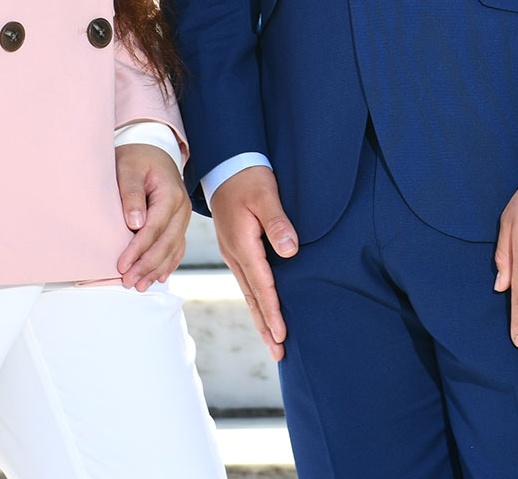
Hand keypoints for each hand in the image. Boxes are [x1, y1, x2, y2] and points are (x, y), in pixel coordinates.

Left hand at [115, 141, 193, 289]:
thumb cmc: (137, 158)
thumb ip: (131, 194)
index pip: (154, 228)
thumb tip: (135, 224)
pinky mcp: (180, 221)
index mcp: (170, 194)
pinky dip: (169, 263)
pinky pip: (178, 246)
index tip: (121, 265)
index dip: (138, 250)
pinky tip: (160, 277)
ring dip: (157, 269)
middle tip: (128, 281)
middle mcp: (182, 208)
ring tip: (140, 285)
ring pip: (173, 249)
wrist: (153, 148)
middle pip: (166, 243)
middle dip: (147, 266)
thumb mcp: (129, 169)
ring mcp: (184, 216)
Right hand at [207, 164, 297, 360]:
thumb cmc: (249, 177)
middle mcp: (234, 253)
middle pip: (252, 297)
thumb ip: (278, 223)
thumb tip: (291, 250)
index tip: (282, 335)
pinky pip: (246, 282)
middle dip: (265, 326)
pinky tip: (262, 311)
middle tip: (279, 354)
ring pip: (248, 292)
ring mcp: (232, 253)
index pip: (261, 285)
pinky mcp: (235, 249)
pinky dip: (256, 300)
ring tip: (273, 342)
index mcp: (242, 244)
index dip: (273, 311)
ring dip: (260, 318)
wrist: (227, 163)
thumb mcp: (266, 194)